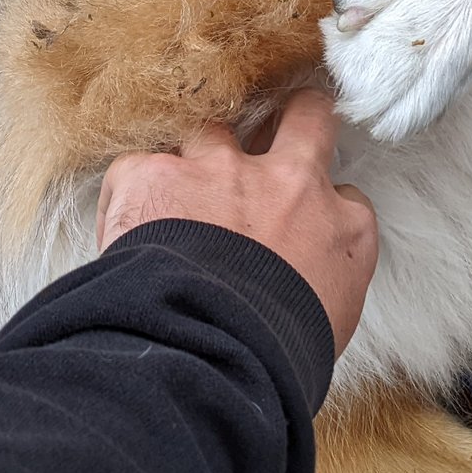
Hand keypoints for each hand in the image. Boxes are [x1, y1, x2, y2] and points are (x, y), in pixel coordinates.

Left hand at [96, 90, 378, 354]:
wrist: (213, 355)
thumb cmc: (275, 359)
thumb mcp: (330, 326)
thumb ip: (324, 286)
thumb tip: (301, 294)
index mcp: (341, 229)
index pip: (343, 195)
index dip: (320, 202)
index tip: (303, 219)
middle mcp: (288, 184)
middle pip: (304, 115)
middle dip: (294, 113)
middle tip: (277, 125)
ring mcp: (221, 171)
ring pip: (212, 129)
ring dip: (199, 155)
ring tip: (180, 193)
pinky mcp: (157, 176)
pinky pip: (138, 165)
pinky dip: (132, 190)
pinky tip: (127, 222)